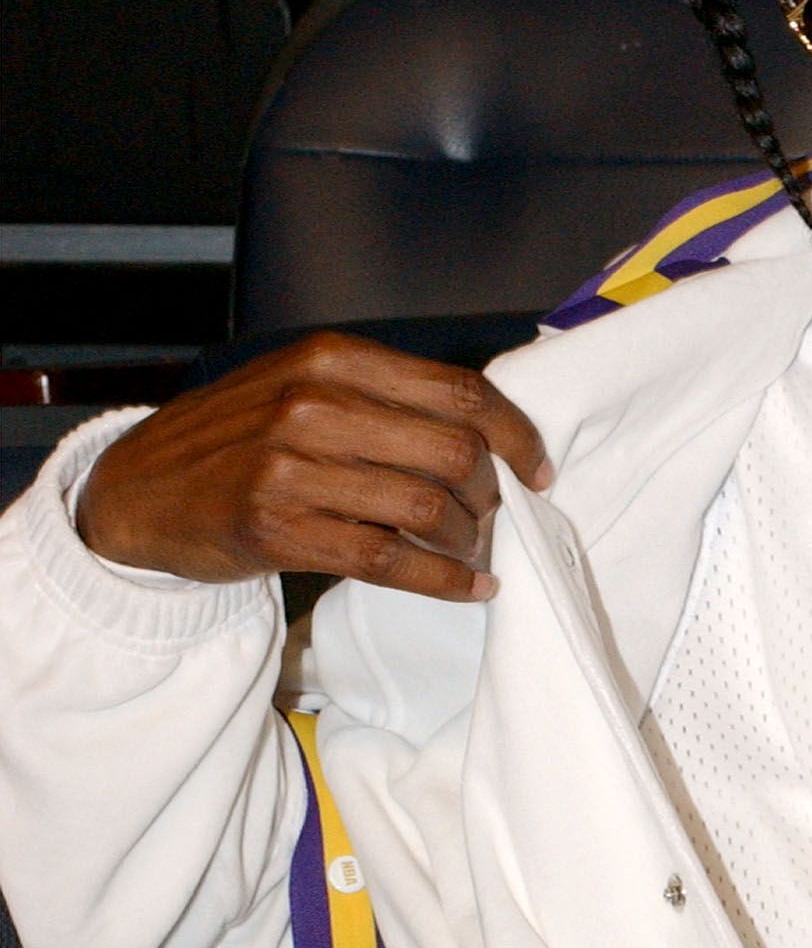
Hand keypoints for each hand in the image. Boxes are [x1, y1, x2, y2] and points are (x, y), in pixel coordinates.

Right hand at [78, 335, 550, 602]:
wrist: (137, 491)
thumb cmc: (235, 441)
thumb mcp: (302, 388)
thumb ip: (382, 398)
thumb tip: (484, 432)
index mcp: (332, 359)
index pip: (460, 390)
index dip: (516, 434)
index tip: (538, 469)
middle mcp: (314, 403)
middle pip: (456, 452)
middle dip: (491, 494)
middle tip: (491, 518)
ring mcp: (292, 467)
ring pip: (429, 508)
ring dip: (468, 540)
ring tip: (469, 552)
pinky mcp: (279, 530)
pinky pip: (389, 560)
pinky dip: (445, 580)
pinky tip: (469, 589)